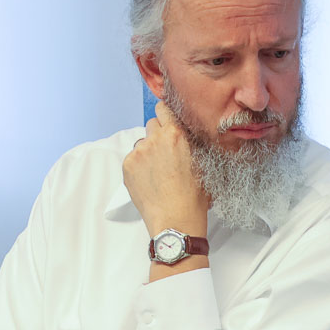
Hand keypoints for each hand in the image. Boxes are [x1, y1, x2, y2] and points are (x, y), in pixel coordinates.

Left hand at [122, 108, 208, 236]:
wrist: (175, 221)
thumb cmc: (193, 198)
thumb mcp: (202, 164)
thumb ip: (189, 144)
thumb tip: (184, 137)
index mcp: (175, 135)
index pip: (164, 108)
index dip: (166, 116)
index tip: (167, 123)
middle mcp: (154, 139)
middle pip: (151, 124)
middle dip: (158, 134)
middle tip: (165, 153)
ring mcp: (138, 153)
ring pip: (141, 142)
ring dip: (147, 151)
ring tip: (158, 172)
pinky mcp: (127, 166)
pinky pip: (132, 158)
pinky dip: (139, 166)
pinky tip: (149, 180)